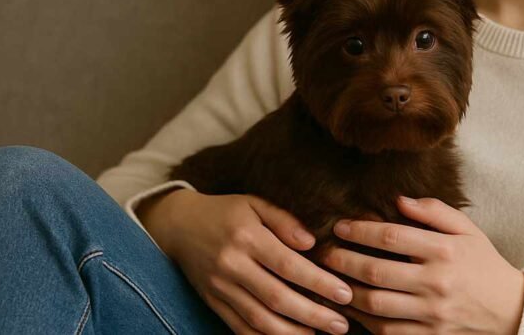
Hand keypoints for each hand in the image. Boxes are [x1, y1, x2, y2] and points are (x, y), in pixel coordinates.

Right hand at [139, 189, 353, 334]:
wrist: (179, 226)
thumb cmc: (226, 212)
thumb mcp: (254, 203)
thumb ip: (284, 220)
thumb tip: (311, 243)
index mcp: (247, 237)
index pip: (288, 265)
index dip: (318, 282)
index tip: (344, 292)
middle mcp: (232, 265)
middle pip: (277, 297)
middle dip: (313, 314)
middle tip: (342, 324)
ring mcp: (220, 288)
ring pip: (259, 319)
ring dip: (292, 332)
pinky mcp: (213, 303)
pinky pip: (240, 328)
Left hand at [319, 196, 523, 333]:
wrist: (511, 310)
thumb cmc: (483, 264)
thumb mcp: (467, 230)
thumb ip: (434, 211)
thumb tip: (399, 199)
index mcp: (444, 251)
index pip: (391, 237)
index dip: (360, 230)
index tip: (340, 226)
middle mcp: (436, 283)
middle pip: (375, 272)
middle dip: (342, 260)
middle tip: (323, 252)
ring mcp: (432, 315)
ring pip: (375, 305)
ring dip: (346, 291)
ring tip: (329, 279)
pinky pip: (386, 331)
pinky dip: (362, 320)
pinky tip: (350, 306)